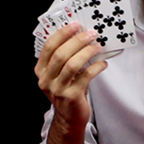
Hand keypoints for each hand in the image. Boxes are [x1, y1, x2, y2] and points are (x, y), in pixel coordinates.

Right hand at [34, 22, 106, 143]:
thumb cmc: (66, 91)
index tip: (75, 25)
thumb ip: (64, 58)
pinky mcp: (70, 97)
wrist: (69, 118)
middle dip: (77, 41)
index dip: (62, 33)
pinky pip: (85, 77)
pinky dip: (96, 68)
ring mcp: (57, 89)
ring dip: (87, 52)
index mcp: (41, 70)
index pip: (49, 46)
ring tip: (97, 46)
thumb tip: (81, 36)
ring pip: (72, 65)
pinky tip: (103, 64)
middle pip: (60, 54)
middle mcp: (46, 80)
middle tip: (91, 34)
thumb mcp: (59, 74)